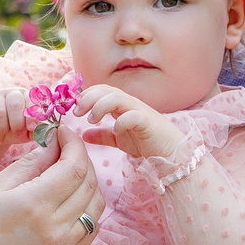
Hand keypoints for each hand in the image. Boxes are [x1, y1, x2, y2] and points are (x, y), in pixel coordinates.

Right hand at [0, 87, 32, 166]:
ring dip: (2, 128)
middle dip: (17, 123)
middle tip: (17, 133)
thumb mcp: (29, 132)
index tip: (31, 127)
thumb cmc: (16, 131)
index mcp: (27, 97)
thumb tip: (48, 131)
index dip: (32, 115)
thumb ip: (38, 130)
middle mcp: (11, 93)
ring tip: (3, 131)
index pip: (32, 100)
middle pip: (15, 103)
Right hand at [0, 125, 105, 244]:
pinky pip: (93, 227)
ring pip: (96, 204)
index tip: (63, 132)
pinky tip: (71, 198)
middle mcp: (56, 227)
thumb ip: (30, 163)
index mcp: (34, 204)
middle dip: (81, 158)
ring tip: (68, 172)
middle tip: (65, 148)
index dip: (74, 143)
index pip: (74, 166)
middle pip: (89, 182)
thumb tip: (55, 142)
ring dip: (89, 182)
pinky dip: (89, 207)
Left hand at [70, 83, 184, 161]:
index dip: (85, 95)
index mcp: (122, 106)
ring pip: (118, 98)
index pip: (101, 90)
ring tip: (91, 119)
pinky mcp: (149, 123)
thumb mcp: (119, 139)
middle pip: (106, 90)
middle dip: (88, 97)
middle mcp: (130, 104)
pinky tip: (114, 130)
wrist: (172, 154)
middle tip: (77, 112)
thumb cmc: (147, 143)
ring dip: (101, 105)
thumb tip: (83, 135)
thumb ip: (102, 136)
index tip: (73, 108)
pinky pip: (134, 116)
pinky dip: (122, 121)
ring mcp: (140, 111)